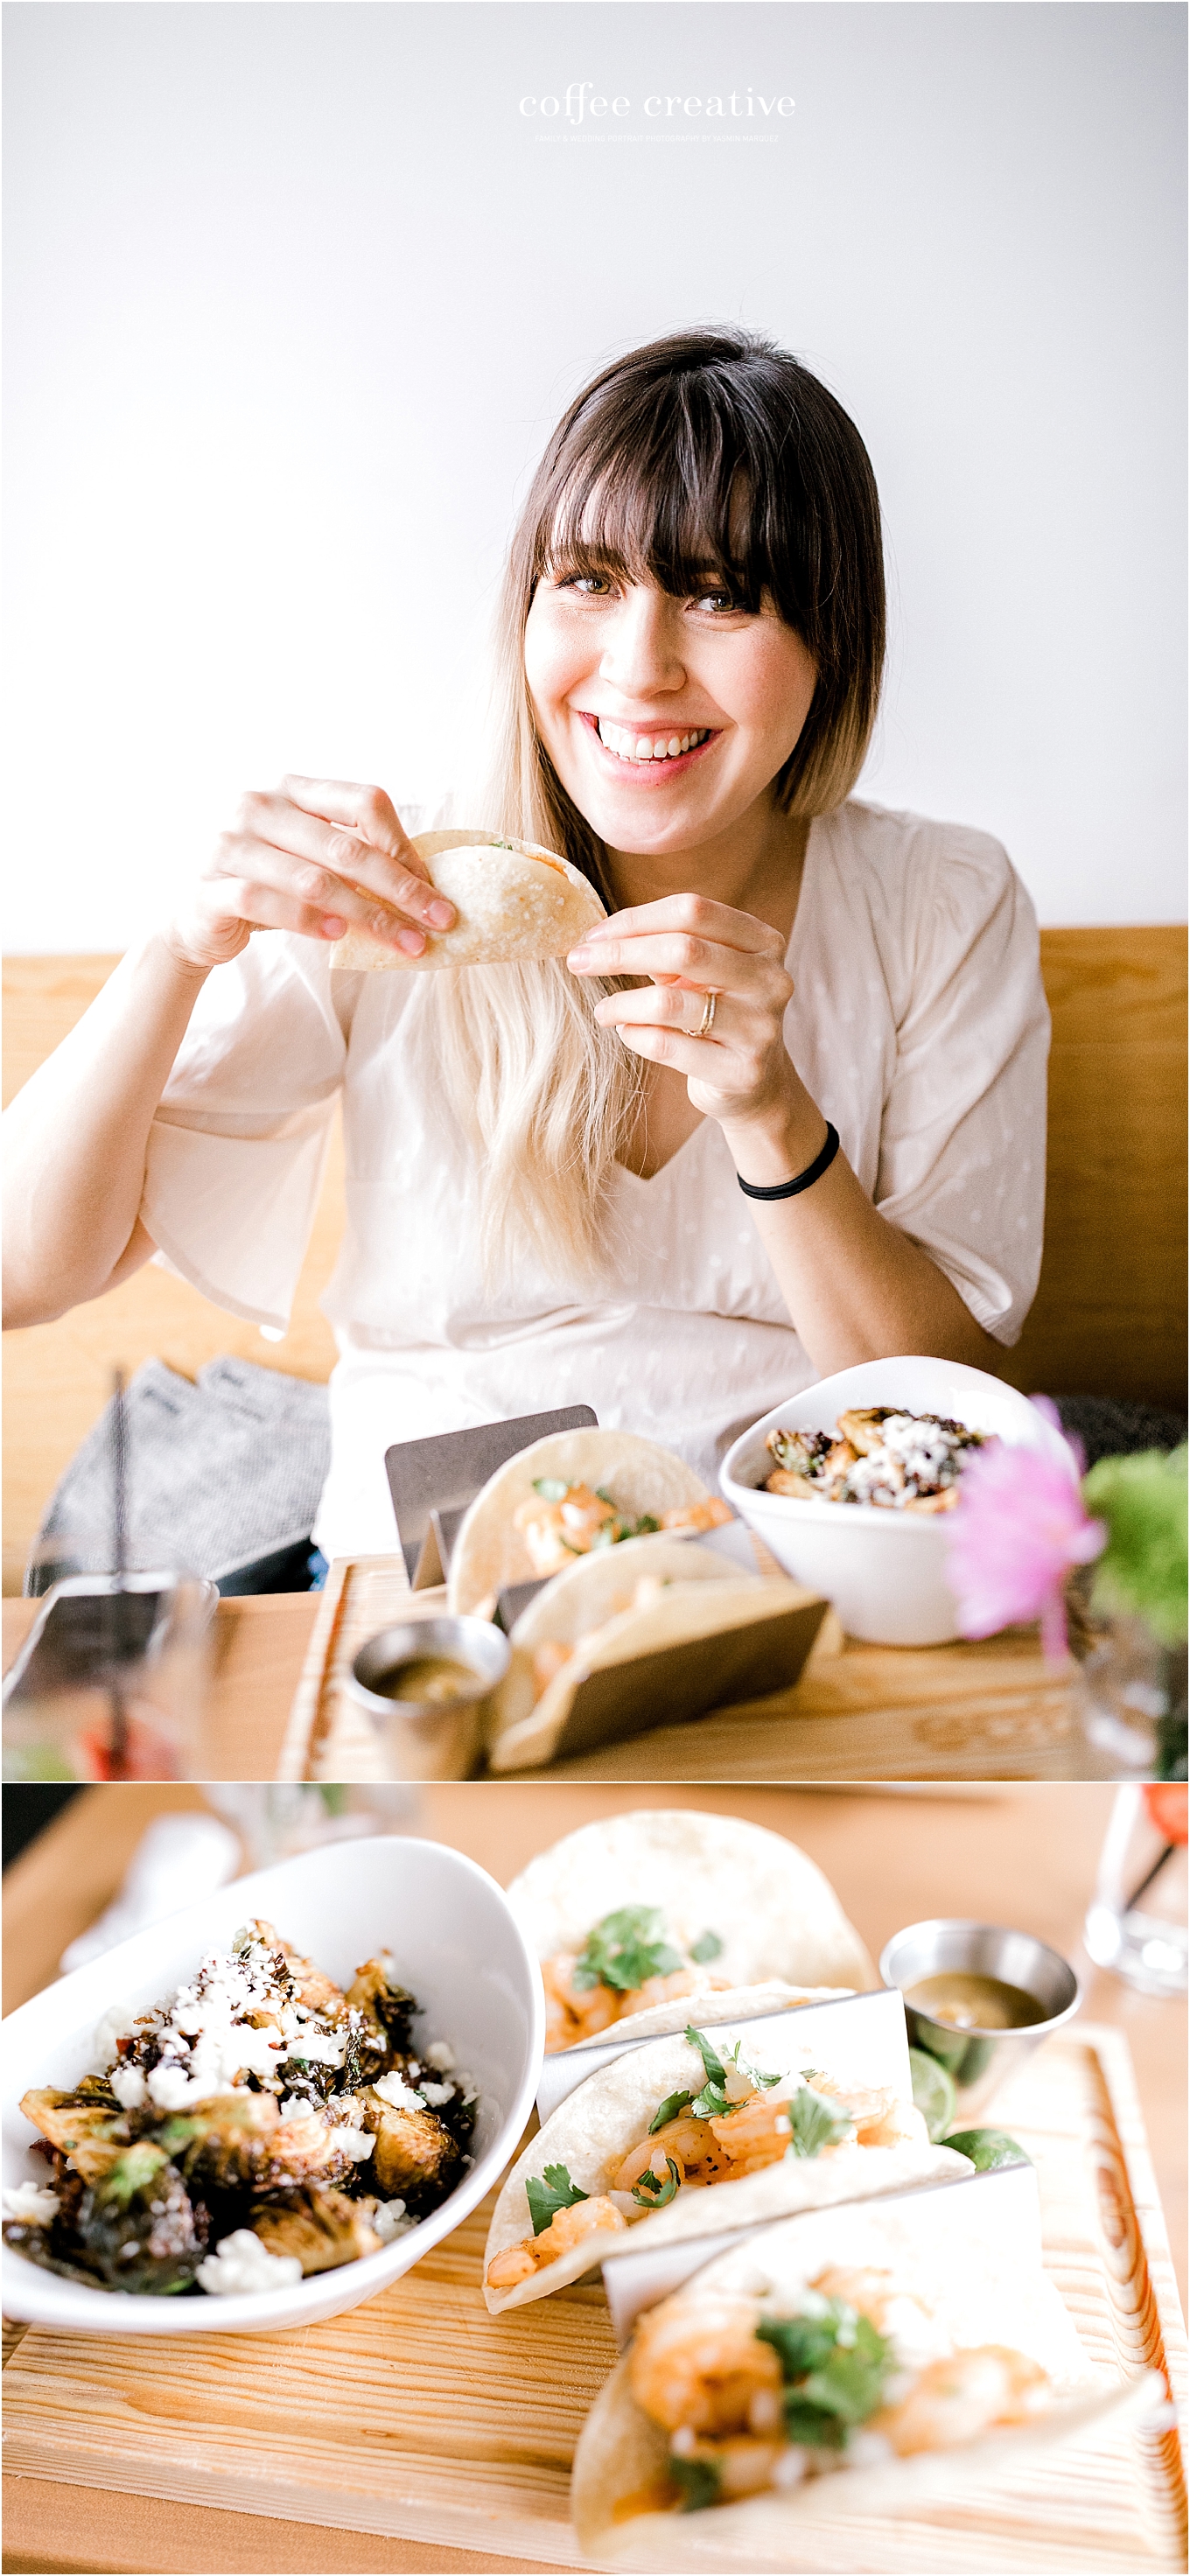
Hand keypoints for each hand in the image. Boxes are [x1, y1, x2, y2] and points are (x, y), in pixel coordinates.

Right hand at [164, 777, 455, 970]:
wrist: (198, 917)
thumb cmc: (268, 884)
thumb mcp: (310, 858)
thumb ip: (353, 855)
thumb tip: (424, 882)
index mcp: (292, 789)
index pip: (363, 802)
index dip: (405, 846)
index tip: (434, 888)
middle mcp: (258, 805)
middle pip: (347, 846)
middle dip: (400, 889)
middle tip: (438, 921)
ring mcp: (229, 843)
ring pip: (314, 880)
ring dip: (368, 916)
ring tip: (404, 942)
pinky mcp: (211, 887)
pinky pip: (268, 903)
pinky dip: (309, 922)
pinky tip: (339, 936)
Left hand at [567, 892, 800, 1136]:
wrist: (754, 1084)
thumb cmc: (716, 1014)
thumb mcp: (700, 972)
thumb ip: (663, 946)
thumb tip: (595, 938)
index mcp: (763, 941)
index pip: (692, 911)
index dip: (635, 919)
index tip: (592, 935)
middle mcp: (770, 979)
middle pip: (683, 949)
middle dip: (619, 953)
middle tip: (578, 962)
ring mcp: (760, 1027)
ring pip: (670, 1002)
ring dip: (621, 1003)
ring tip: (602, 1011)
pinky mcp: (742, 1071)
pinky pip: (668, 1046)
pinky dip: (636, 1036)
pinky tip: (628, 1033)